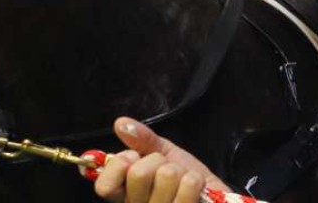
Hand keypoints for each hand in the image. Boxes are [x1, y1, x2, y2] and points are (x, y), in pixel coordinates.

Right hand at [90, 117, 230, 202]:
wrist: (213, 195)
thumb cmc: (184, 177)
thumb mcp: (162, 153)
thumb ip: (141, 140)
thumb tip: (120, 123)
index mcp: (126, 194)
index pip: (104, 186)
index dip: (118, 166)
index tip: (132, 157)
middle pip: (138, 173)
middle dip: (158, 161)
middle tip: (166, 170)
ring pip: (166, 175)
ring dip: (181, 172)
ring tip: (182, 182)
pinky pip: (188, 184)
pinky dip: (195, 180)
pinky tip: (196, 191)